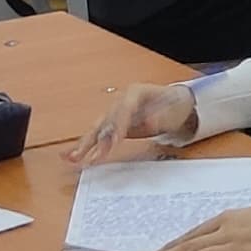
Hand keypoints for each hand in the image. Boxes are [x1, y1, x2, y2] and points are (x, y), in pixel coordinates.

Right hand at [71, 83, 199, 163]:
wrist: (177, 103)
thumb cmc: (176, 105)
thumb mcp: (174, 110)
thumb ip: (161, 116)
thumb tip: (149, 122)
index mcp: (135, 92)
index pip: (124, 109)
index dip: (119, 125)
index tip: (115, 141)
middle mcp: (121, 101)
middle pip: (107, 120)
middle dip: (97, 139)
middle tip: (90, 155)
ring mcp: (116, 112)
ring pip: (98, 129)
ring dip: (86, 144)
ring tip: (73, 158)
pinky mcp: (114, 125)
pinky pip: (99, 136)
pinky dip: (87, 146)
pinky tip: (74, 156)